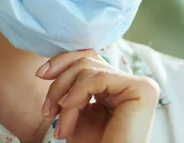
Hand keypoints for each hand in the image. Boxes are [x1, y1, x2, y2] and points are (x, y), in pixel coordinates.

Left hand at [35, 49, 158, 142]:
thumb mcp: (74, 111)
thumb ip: (68, 87)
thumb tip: (49, 68)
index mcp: (116, 86)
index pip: (89, 59)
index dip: (63, 62)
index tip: (41, 74)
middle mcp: (130, 83)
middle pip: (88, 59)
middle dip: (60, 82)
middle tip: (47, 110)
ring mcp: (139, 84)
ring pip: (90, 68)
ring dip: (66, 95)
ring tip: (61, 125)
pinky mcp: (141, 89)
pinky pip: (100, 78)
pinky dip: (77, 92)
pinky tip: (67, 106)